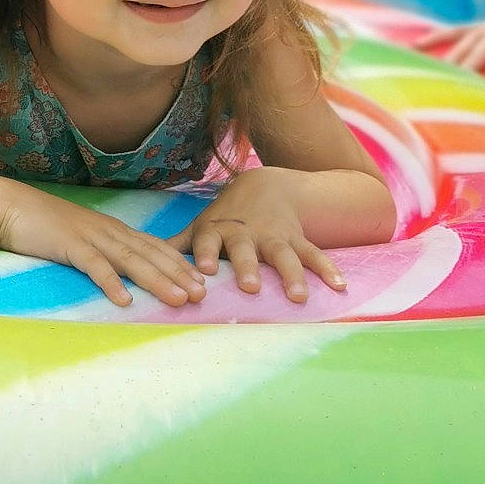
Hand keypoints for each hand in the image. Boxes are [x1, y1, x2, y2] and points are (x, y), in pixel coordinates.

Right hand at [0, 188, 207, 307]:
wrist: (10, 207)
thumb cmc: (44, 225)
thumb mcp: (82, 236)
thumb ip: (103, 250)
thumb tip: (123, 273)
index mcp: (113, 230)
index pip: (154, 247)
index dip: (179, 264)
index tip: (201, 282)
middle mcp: (108, 231)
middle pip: (150, 254)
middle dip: (178, 274)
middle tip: (202, 294)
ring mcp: (90, 236)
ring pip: (131, 260)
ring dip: (157, 280)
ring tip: (177, 299)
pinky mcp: (68, 244)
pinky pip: (94, 265)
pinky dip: (111, 283)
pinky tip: (124, 301)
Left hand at [176, 169, 346, 304]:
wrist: (265, 186)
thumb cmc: (225, 216)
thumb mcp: (201, 225)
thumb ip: (178, 244)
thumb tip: (144, 261)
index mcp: (217, 230)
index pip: (207, 241)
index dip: (203, 254)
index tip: (201, 270)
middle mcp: (246, 234)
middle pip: (247, 251)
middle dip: (248, 267)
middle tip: (250, 287)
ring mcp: (274, 236)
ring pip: (284, 255)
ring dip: (292, 275)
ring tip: (299, 297)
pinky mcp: (298, 239)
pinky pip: (314, 254)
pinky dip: (327, 270)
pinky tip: (340, 287)